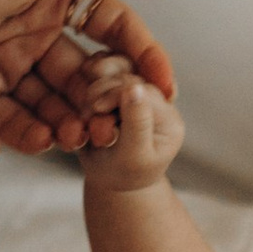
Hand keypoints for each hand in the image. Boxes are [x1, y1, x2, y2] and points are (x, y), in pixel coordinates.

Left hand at [0, 0, 175, 160]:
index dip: (140, 54)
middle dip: (104, 99)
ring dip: (71, 121)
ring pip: (51, 102)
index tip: (163, 87)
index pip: (111, 26)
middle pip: (83, 72)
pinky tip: (45, 140)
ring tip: (81, 135)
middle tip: (117, 122)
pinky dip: (31, 134)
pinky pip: (10, 123)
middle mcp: (29, 27)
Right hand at [78, 57, 185, 194]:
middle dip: (104, 91)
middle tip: (88, 111)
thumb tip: (134, 88)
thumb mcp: (133, 156)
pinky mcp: (120, 91)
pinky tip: (84, 98)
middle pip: (129, 78)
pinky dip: (92, 83)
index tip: (95, 108)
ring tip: (86, 108)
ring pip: (117, 71)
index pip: (145, 93)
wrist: (114, 180)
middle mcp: (157, 103)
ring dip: (96, 86)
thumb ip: (136, 124)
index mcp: (168, 121)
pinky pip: (106, 74)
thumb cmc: (123, 175)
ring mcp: (138, 95)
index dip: (117, 94)